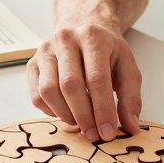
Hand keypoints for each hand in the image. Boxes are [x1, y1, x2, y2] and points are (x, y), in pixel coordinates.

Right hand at [25, 22, 142, 141]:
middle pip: (70, 85)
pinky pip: (36, 95)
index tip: (108, 132)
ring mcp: (45, 51)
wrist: (83, 27)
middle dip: (84, 116)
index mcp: (93, 37)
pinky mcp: (32, 63)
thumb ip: (131, 97)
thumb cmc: (106, 51)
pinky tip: (66, 112)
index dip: (102, 110)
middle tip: (94, 134)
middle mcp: (65, 39)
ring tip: (81, 123)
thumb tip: (131, 127)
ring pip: (49, 90)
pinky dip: (50, 111)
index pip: (96, 79)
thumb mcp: (127, 67)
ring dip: (65, 115)